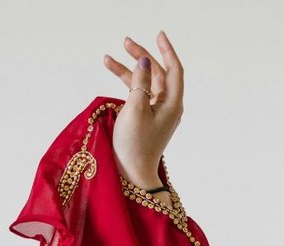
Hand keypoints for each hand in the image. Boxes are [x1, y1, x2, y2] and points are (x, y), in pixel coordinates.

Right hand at [102, 31, 184, 186]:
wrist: (133, 174)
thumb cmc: (135, 144)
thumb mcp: (135, 108)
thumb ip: (140, 81)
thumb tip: (145, 60)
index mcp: (173, 104)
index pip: (174, 70)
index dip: (167, 51)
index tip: (159, 34)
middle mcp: (169, 106)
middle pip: (158, 74)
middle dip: (142, 56)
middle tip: (125, 42)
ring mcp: (158, 112)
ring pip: (145, 83)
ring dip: (128, 70)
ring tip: (108, 58)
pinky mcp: (146, 118)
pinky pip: (138, 94)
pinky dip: (126, 83)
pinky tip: (111, 74)